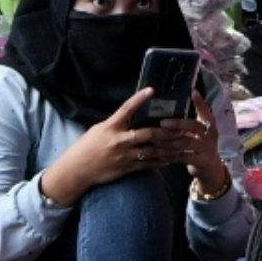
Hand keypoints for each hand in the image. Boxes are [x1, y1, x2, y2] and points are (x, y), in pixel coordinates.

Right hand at [38, 90, 193, 206]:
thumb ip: (117, 122)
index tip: (152, 90)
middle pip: (147, 134)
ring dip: (170, 147)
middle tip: (182, 127)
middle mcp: (119, 141)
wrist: (78, 170)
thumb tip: (134, 113)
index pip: (127, 109)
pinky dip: (161, 160)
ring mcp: (124, 156)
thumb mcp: (100, 129)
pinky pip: (148, 164)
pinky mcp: (127, 168)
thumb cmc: (88, 146)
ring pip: (152, 151)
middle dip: (167, 131)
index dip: (139, 99)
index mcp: (111, 127)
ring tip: (184, 144)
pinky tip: (172, 158)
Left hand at [164, 93, 229, 200]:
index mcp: (209, 124)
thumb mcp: (200, 131)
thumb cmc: (200, 145)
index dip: (200, 102)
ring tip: (154, 139)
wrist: (211, 169)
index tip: (192, 92)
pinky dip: (169, 155)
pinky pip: (182, 157)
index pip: (206, 111)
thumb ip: (189, 121)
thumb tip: (171, 106)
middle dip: (177, 124)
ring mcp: (206, 149)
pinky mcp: (201, 161)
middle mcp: (210, 135)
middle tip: (162, 123)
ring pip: (185, 142)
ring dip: (168, 141)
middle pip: (194, 126)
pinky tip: (158, 153)